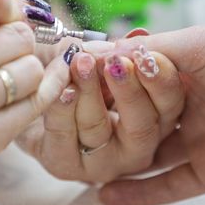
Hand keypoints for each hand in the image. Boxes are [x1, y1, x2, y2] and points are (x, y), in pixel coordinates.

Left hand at [17, 43, 184, 182]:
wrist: (34, 92)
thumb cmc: (75, 71)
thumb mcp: (100, 54)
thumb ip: (120, 51)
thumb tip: (139, 39)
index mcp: (155, 117)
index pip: (170, 102)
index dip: (160, 77)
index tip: (144, 53)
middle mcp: (135, 146)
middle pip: (143, 125)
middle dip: (129, 90)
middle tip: (116, 62)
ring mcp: (101, 162)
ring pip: (98, 129)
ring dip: (88, 92)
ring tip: (81, 62)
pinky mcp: (65, 166)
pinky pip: (65, 136)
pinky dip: (61, 108)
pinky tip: (61, 90)